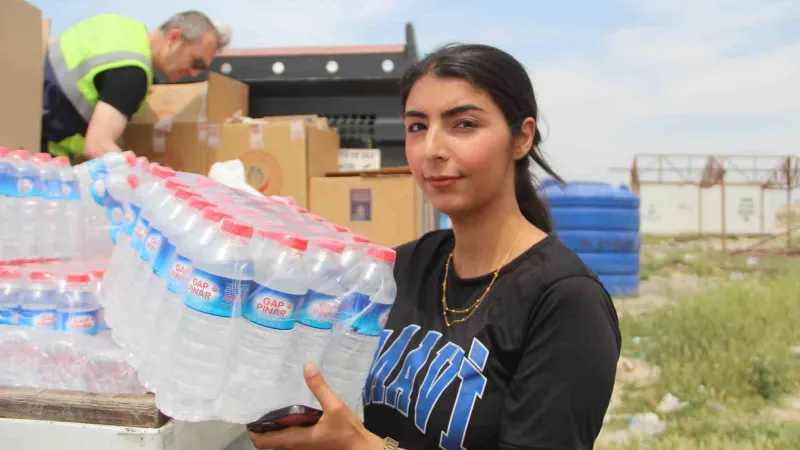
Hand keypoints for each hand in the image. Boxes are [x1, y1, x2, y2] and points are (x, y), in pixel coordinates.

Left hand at [248, 363, 385, 449]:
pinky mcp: (310, 446)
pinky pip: (291, 439)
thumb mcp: (335, 407)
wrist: (362, 449)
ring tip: (276, 405)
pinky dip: (287, 428)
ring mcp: (302, 448)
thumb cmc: (347, 432)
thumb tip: (307, 366)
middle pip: (268, 441)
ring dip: (275, 427)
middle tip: (263, 404)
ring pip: (280, 441)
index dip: (253, 430)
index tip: (251, 413)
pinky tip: (295, 412)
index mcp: (295, 439)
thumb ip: (319, 388)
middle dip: (263, 426)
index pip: (262, 442)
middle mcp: (295, 447)